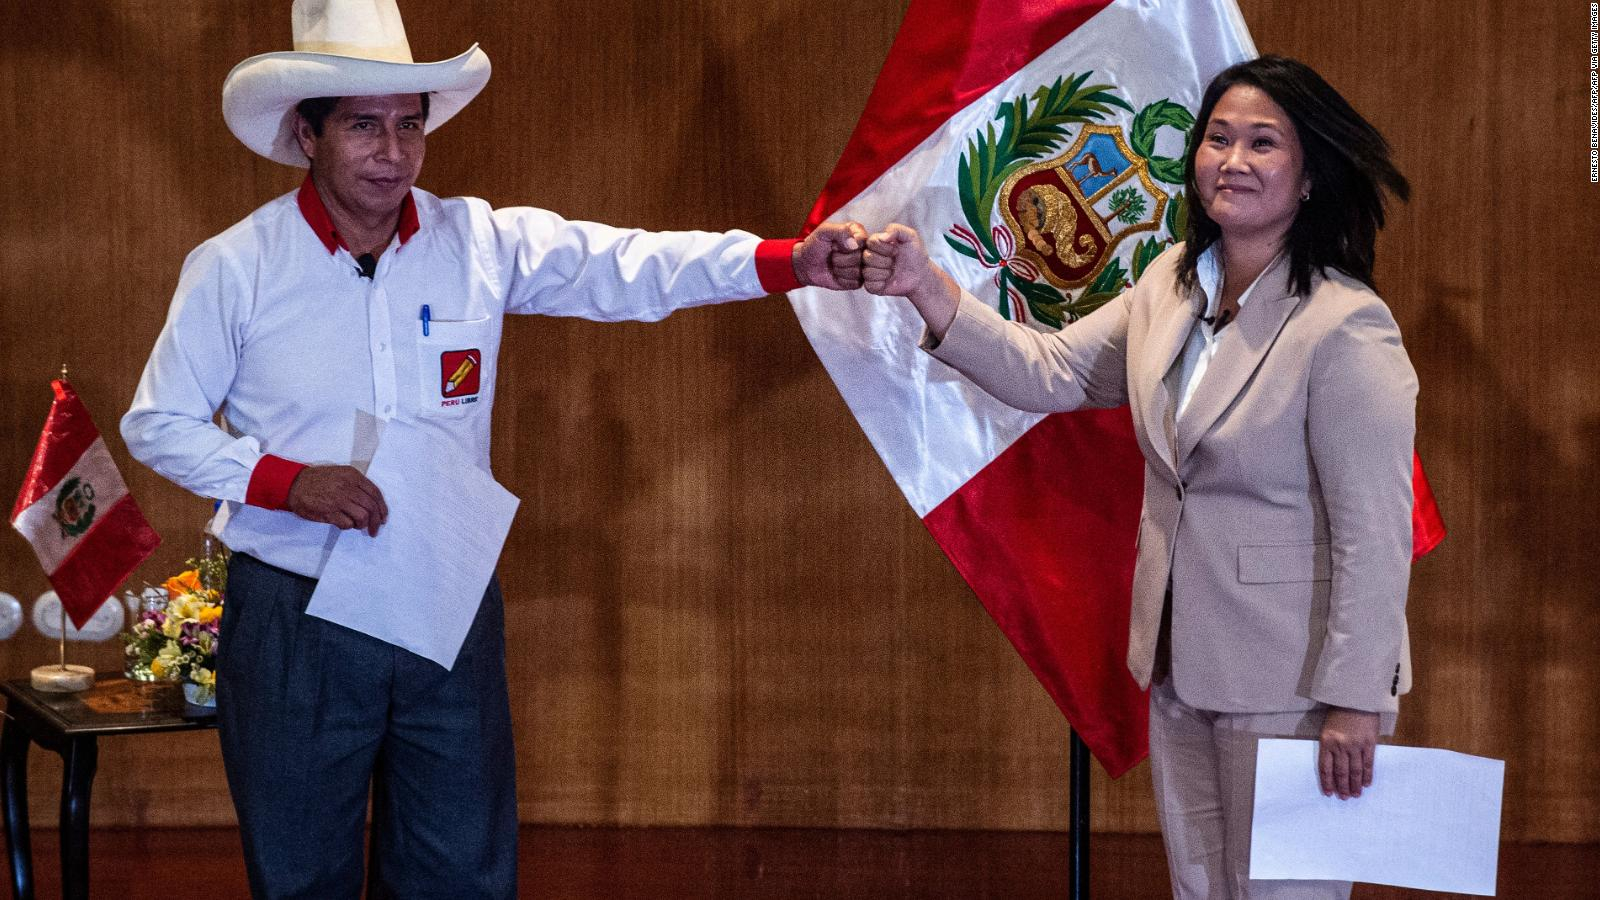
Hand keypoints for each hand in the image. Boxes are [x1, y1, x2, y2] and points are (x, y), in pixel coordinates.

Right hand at [286, 465, 388, 536]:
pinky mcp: (329, 512)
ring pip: (362, 517)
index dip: (382, 508)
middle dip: (377, 521)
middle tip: (375, 530)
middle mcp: (348, 487)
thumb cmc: (318, 480)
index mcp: (353, 476)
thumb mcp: (341, 474)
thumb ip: (357, 485)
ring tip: (358, 526)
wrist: (294, 484)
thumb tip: (372, 503)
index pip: (375, 493)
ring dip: (362, 525)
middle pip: (371, 507)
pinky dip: (348, 526)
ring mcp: (338, 499)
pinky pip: (347, 524)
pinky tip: (343, 523)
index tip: (383, 518)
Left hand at [793, 221, 866, 289]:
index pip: (864, 240)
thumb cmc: (814, 246)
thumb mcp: (823, 232)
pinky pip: (856, 283)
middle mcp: (862, 248)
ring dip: (841, 270)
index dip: (848, 245)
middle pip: (862, 258)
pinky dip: (842, 280)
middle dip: (842, 258)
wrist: (805, 265)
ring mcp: (861, 265)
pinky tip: (836, 274)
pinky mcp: (857, 280)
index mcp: (857, 232)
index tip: (836, 244)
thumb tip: (855, 244)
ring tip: (834, 264)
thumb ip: (840, 231)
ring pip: (859, 272)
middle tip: (833, 255)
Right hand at [863, 223, 960, 337]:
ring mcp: (870, 273)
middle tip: (896, 261)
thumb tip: (882, 235)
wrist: (922, 276)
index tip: (895, 248)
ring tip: (895, 270)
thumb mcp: (911, 237)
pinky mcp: (873, 287)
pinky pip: (870, 285)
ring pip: (868, 272)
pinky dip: (882, 283)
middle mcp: (870, 257)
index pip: (870, 242)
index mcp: (876, 243)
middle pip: (867, 258)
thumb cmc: (917, 255)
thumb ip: (897, 229)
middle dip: (885, 260)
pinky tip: (891, 281)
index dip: (883, 246)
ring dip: (884, 272)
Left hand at [1318, 706, 1379, 798]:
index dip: (1327, 782)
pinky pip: (1368, 763)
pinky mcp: (1369, 743)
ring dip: (1354, 785)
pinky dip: (1367, 775)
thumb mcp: (1329, 727)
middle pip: (1340, 772)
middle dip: (1342, 787)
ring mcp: (1355, 745)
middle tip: (1344, 798)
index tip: (1329, 793)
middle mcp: (1340, 745)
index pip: (1325, 767)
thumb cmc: (1340, 712)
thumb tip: (1334, 766)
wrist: (1357, 697)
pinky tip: (1366, 784)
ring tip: (1355, 795)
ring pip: (1354, 771)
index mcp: (1326, 741)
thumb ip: (1331, 745)